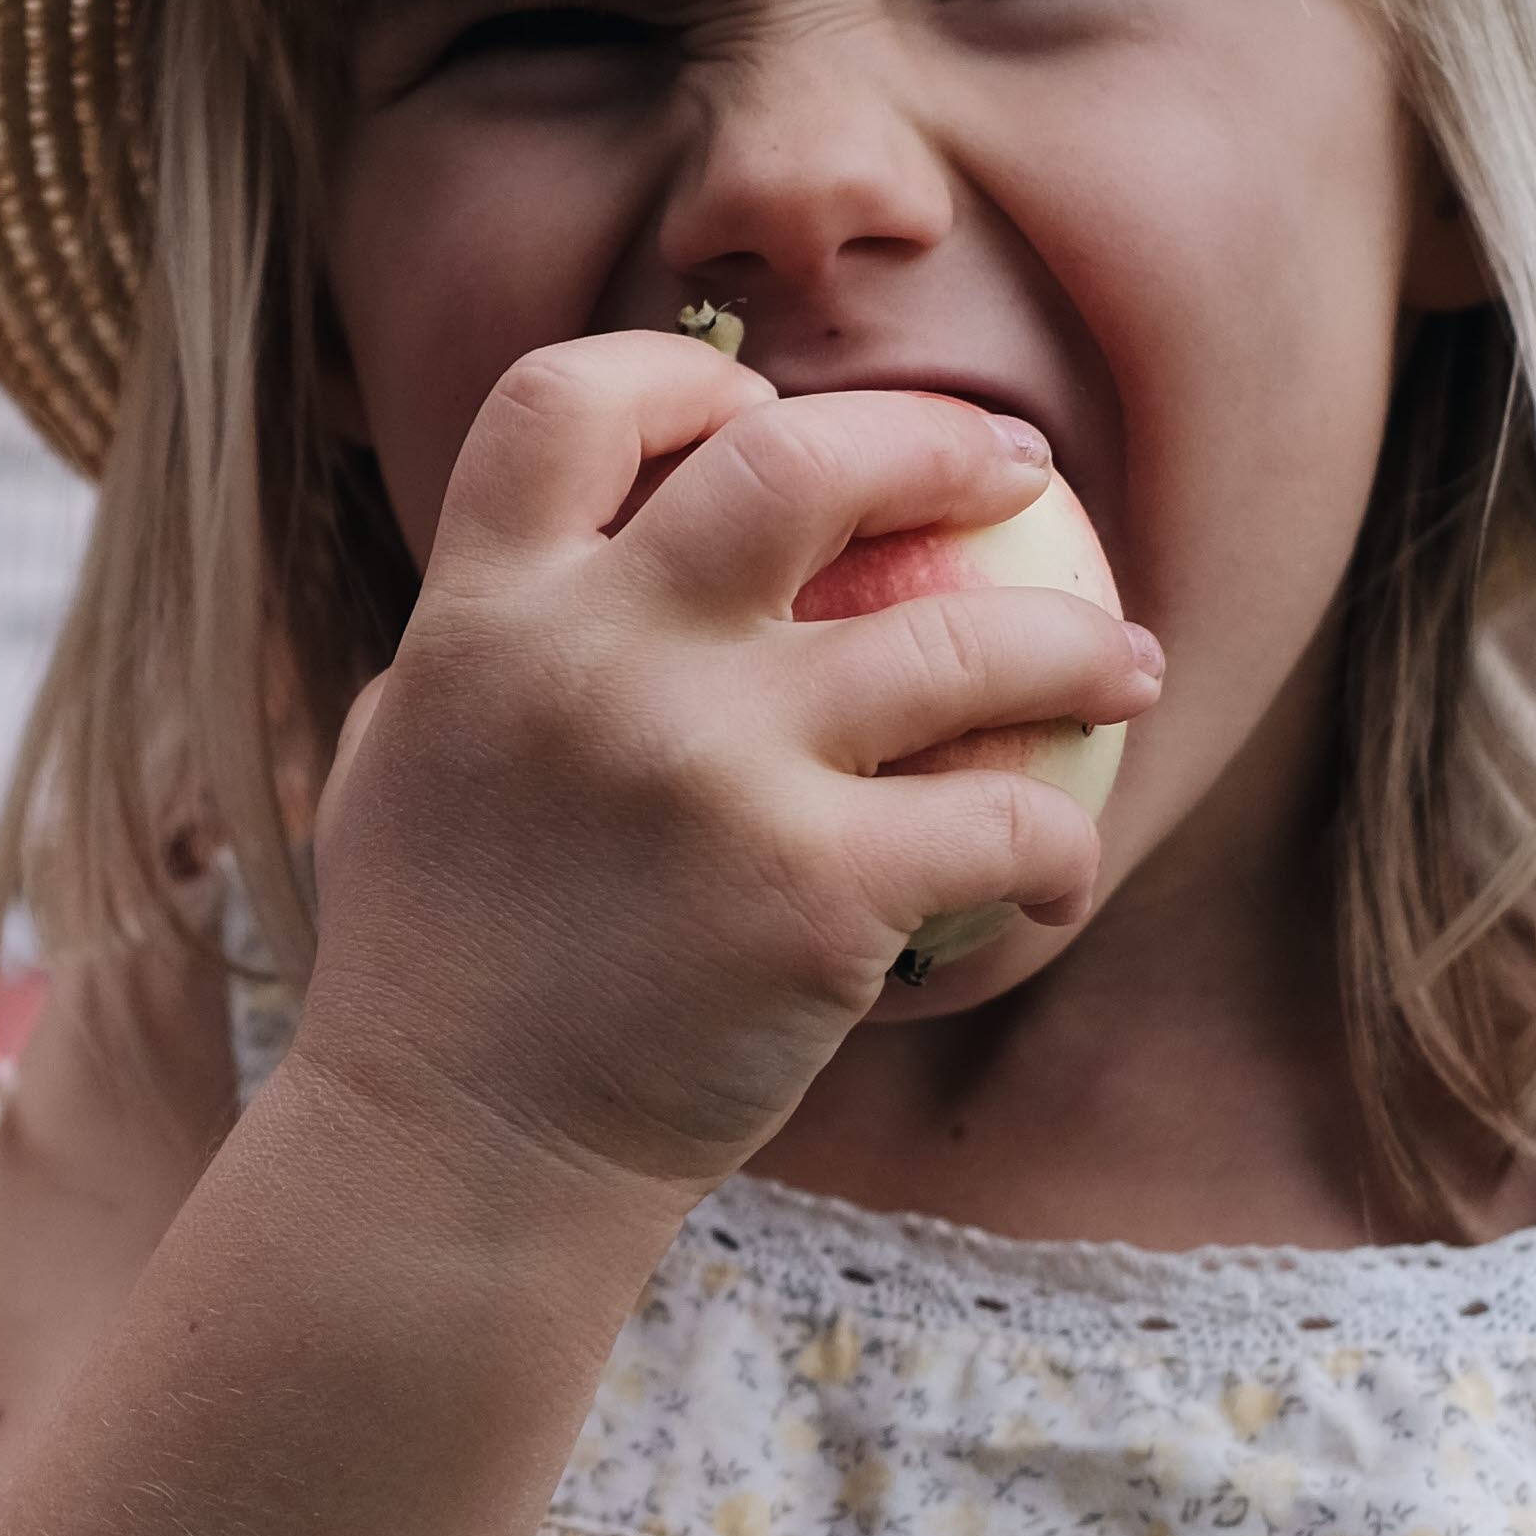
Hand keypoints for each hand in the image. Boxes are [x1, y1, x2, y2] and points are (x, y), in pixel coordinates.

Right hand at [292, 337, 1163, 1204]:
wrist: (455, 1158)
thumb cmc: (431, 963)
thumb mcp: (406, 752)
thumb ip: (484, 643)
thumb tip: (569, 558)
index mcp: (481, 608)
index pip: (574, 395)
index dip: (685, 378)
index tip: (766, 411)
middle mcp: (595, 657)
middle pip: (795, 456)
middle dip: (941, 441)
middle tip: (1022, 473)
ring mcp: (710, 767)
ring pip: (962, 636)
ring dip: (1078, 638)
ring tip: (1128, 662)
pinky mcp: (813, 893)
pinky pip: (1005, 827)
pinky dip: (1063, 846)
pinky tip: (1063, 869)